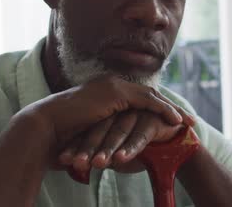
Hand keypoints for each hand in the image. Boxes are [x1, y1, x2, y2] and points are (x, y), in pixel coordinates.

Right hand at [17, 75, 194, 162]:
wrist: (43, 130)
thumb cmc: (60, 137)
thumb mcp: (90, 133)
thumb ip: (105, 133)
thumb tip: (114, 148)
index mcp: (104, 91)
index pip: (137, 98)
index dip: (156, 109)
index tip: (171, 120)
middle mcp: (110, 84)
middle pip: (149, 95)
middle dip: (170, 108)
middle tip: (187, 119)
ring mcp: (113, 86)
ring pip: (151, 96)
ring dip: (171, 110)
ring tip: (186, 122)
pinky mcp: (115, 93)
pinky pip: (147, 102)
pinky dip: (163, 110)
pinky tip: (175, 120)